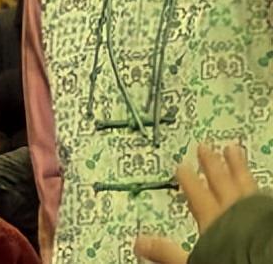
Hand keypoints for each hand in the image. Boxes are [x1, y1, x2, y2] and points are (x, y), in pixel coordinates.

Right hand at [133, 143, 260, 262]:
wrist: (265, 262)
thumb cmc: (230, 260)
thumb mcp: (192, 261)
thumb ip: (167, 251)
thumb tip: (139, 242)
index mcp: (212, 219)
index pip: (197, 195)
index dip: (188, 180)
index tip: (182, 167)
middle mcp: (233, 211)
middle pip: (221, 183)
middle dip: (211, 165)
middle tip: (206, 147)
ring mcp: (255, 211)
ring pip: (244, 184)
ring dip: (238, 167)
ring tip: (233, 150)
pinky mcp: (269, 216)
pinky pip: (264, 194)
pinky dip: (259, 185)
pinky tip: (261, 182)